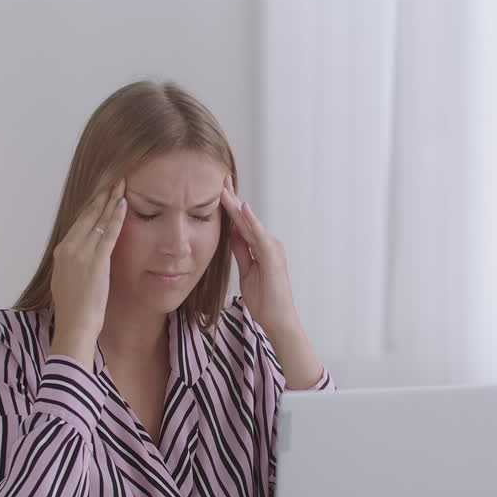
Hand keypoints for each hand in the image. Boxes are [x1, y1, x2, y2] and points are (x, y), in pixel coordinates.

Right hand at [49, 179, 126, 363]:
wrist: (74, 325)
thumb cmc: (74, 311)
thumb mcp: (68, 282)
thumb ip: (74, 266)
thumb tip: (83, 261)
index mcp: (61, 252)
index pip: (79, 222)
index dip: (92, 206)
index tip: (101, 193)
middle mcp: (68, 248)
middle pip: (87, 215)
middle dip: (101, 196)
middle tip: (112, 179)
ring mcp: (81, 253)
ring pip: (98, 219)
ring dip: (110, 200)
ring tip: (120, 184)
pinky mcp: (96, 260)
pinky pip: (108, 233)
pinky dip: (116, 217)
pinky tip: (123, 204)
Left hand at [220, 175, 300, 336]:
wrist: (279, 320)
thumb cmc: (266, 300)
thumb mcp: (247, 272)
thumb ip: (242, 251)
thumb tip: (232, 233)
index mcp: (261, 247)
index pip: (241, 223)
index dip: (229, 206)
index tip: (217, 189)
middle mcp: (268, 243)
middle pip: (244, 218)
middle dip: (231, 198)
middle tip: (219, 177)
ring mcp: (272, 248)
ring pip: (249, 222)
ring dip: (235, 204)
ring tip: (223, 187)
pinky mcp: (272, 256)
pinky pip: (259, 235)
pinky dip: (251, 221)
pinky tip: (242, 208)